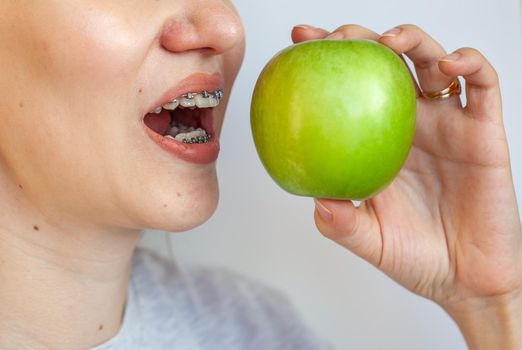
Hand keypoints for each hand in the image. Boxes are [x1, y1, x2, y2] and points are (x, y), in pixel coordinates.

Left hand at [292, 24, 521, 347]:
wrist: (465, 279)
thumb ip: (341, 223)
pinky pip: (482, 86)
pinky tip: (450, 63)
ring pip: (431, 61)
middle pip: (386, 63)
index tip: (299, 42)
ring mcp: (447, 124)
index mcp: (378, 142)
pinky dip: (469, 64)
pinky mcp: (483, 131)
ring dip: (411, 39)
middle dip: (361, 39)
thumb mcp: (369, 240)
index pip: (349, 87)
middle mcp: (410, 124)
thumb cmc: (414, 257)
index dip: (326, 60)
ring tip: (388, 41)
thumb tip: (315, 200)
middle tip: (335, 37)